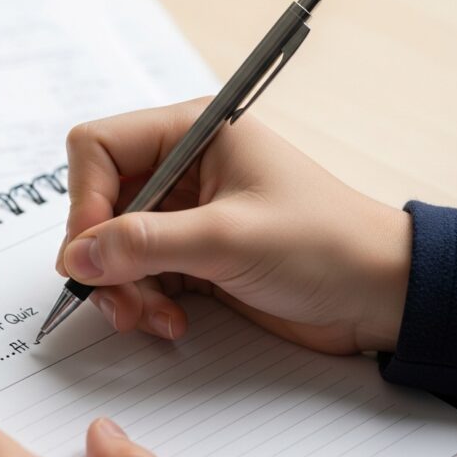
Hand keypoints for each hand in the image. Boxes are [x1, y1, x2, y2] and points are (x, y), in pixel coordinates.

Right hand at [56, 98, 410, 353]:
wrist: (379, 297)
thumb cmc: (326, 245)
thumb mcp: (229, 239)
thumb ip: (145, 244)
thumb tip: (77, 257)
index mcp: (191, 134)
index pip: (98, 148)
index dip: (85, 201)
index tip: (90, 253)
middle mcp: (180, 168)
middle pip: (99, 205)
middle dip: (103, 257)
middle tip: (115, 298)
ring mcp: (184, 214)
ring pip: (113, 247)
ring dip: (122, 289)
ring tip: (149, 317)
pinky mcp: (191, 255)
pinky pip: (138, 276)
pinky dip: (143, 303)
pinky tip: (171, 322)